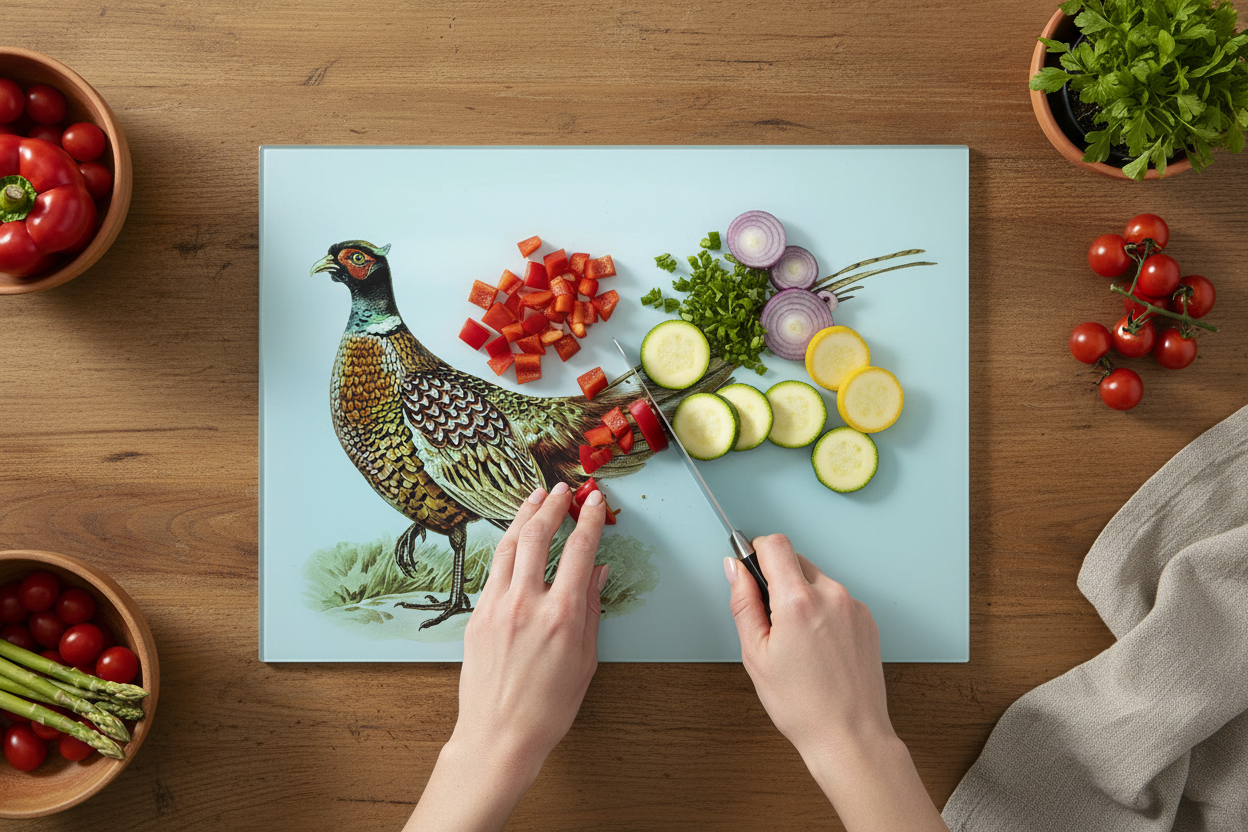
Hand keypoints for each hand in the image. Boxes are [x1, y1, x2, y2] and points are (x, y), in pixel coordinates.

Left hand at [406, 483, 608, 831]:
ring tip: (535, 497)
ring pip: (509, 545)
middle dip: (553, 506)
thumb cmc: (547, 709)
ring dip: (524, 516)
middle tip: (563, 489)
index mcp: (562, 616)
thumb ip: (591, 610)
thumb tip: (598, 573)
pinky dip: (506, 545)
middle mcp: (527, 604)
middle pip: (538, 536)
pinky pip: (493, 569)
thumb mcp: (585, 661)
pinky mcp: (477, 615)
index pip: (580, 550)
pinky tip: (513, 537)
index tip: (596, 501)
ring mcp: (497, 607)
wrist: (498, 738)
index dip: (590, 519)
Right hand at [725, 534, 947, 831]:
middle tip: (770, 620)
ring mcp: (854, 606)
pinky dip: (822, 611)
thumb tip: (735, 569)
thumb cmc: (802, 705)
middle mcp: (832, 595)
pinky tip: (817, 646)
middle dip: (777, 579)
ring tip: (796, 641)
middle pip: (796, 560)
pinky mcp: (867, 620)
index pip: (775, 544)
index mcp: (799, 601)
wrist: (849, 735)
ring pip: (816, 580)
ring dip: (800, 596)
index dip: (756, 552)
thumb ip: (743, 603)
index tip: (749, 571)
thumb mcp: (755, 654)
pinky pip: (836, 599)